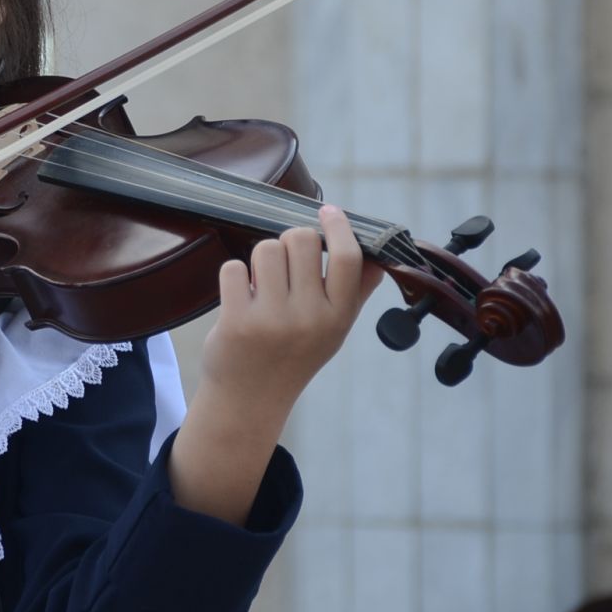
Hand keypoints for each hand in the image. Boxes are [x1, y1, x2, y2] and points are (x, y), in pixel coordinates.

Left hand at [197, 205, 385, 417]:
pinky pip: (233, 267)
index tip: (328, 211)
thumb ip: (355, 294)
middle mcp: (309, 317)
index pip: (348, 257)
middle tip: (284, 264)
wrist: (250, 400)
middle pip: (300, 239)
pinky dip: (234, 276)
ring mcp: (272, 319)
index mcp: (338, 317)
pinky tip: (240, 298)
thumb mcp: (334, 331)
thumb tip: (378, 259)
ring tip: (262, 285)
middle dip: (288, 242)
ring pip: (265, 249)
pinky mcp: (237, 320)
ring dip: (260, 260)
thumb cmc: (294, 357)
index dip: (338, 227)